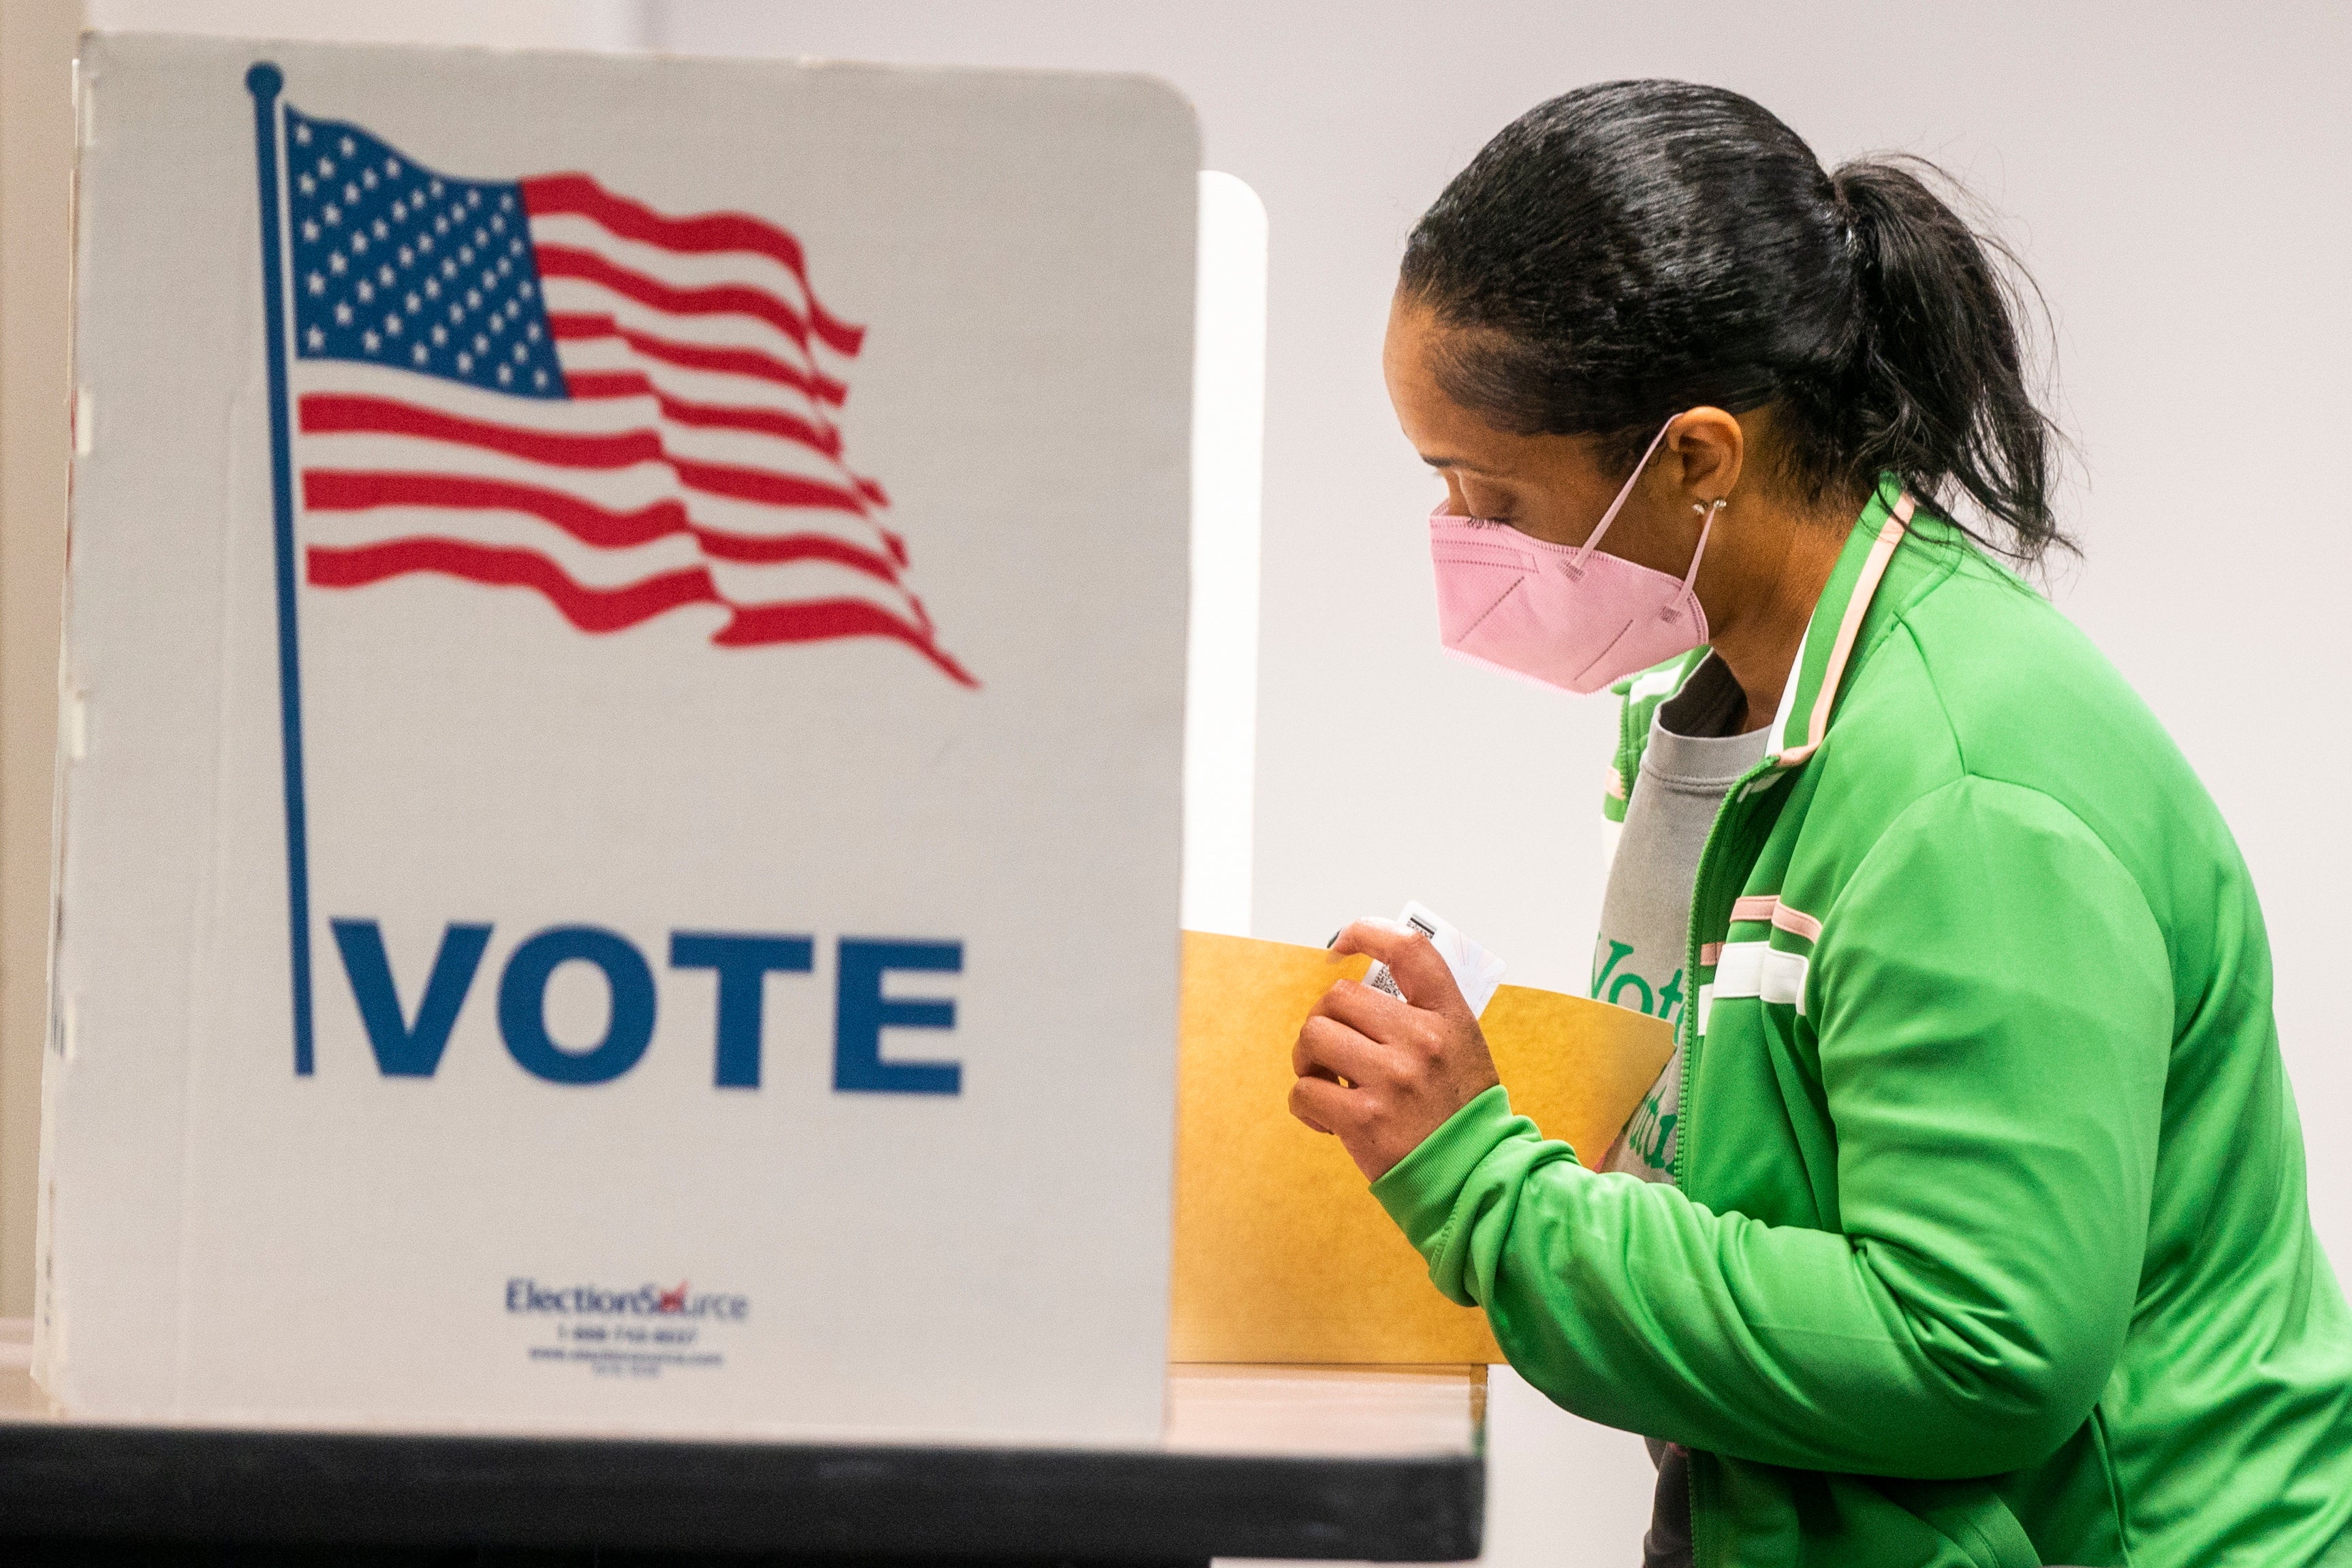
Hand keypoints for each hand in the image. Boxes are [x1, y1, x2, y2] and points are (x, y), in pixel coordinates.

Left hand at [1289, 918, 1502, 1180]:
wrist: (1474, 1178)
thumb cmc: (1460, 1113)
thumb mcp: (1462, 1049)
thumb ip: (1422, 1015)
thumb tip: (1364, 987)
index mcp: (1448, 1017)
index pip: (1408, 949)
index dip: (1366, 932)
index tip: (1340, 946)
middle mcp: (1421, 1040)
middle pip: (1339, 996)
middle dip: (1323, 1020)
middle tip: (1331, 1051)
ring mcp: (1392, 1079)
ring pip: (1313, 1035)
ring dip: (1307, 1059)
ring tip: (1326, 1082)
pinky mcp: (1364, 1119)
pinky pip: (1304, 1090)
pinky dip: (1305, 1103)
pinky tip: (1328, 1119)